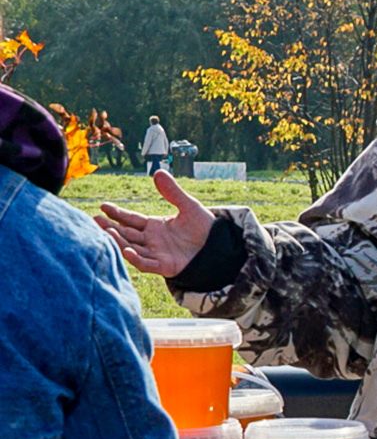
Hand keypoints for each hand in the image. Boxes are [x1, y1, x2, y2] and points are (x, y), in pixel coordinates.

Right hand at [94, 170, 214, 277]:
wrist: (220, 247)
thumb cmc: (204, 228)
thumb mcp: (189, 207)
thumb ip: (173, 192)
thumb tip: (158, 172)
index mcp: (154, 226)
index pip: (130, 219)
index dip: (117, 213)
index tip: (102, 206)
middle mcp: (151, 240)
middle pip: (126, 233)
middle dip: (110, 227)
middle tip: (94, 219)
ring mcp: (156, 253)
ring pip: (132, 247)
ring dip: (119, 240)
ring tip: (105, 231)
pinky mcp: (165, 266)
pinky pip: (147, 263)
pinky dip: (136, 258)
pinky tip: (126, 250)